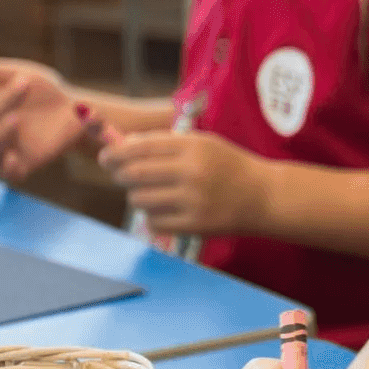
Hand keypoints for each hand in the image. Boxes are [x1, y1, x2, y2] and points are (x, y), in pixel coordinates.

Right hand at [0, 58, 80, 182]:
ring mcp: (7, 149)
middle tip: (23, 82)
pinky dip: (8, 169)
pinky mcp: (25, 164)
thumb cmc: (42, 91)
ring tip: (16, 117)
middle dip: (1, 102)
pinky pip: (10, 175)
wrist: (74, 110)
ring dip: (0, 133)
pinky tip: (12, 159)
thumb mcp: (23, 73)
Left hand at [100, 130, 272, 235]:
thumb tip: (122, 146)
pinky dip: (153, 216)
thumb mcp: (203, 143)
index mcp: (193, 147)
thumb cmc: (228, 166)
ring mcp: (193, 201)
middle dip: (119, 174)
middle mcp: (192, 172)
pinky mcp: (194, 226)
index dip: (115, 152)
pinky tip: (166, 209)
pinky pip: (153, 222)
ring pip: (139, 199)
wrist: (263, 197)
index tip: (105, 156)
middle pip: (134, 174)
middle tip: (120, 174)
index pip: (140, 147)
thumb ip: (165, 143)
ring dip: (138, 196)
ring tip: (152, 192)